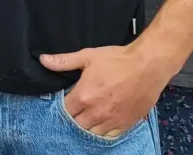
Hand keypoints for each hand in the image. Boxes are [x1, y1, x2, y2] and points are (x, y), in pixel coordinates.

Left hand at [40, 44, 176, 138]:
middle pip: (76, 124)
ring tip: (88, 116)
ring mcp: (112, 120)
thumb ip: (64, 61)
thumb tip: (44, 60)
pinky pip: (110, 136)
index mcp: (84, 96)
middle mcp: (96, 112)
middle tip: (77, 109)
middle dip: (74, 117)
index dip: (63, 106)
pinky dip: (104, 131)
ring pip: (92, 133)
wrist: (148, 65)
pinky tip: (102, 124)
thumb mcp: (88, 56)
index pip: (65, 110)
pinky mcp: (126, 124)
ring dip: (88, 126)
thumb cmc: (118, 59)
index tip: (66, 101)